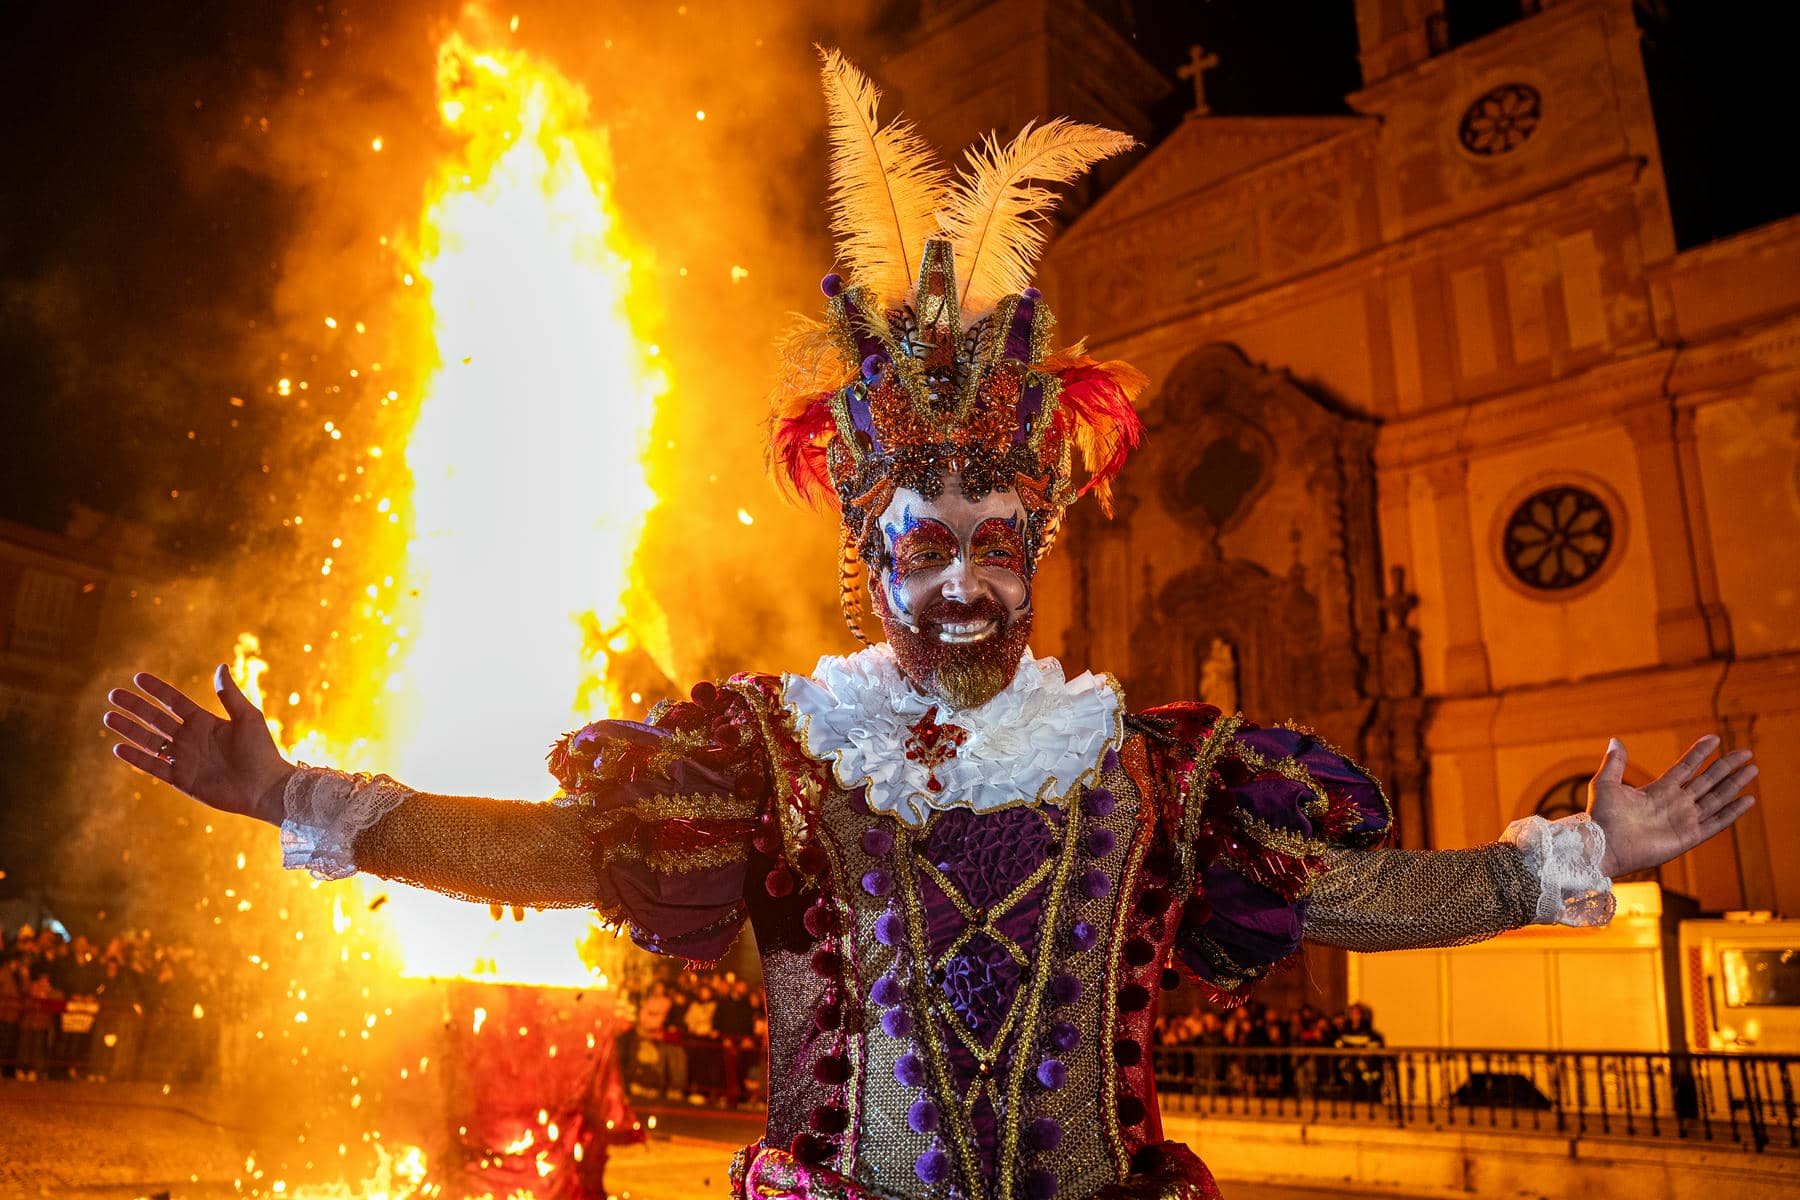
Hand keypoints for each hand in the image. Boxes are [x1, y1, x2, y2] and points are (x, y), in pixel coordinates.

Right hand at [103, 666, 293, 825]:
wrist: (265, 788)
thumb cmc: (262, 751)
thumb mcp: (247, 717)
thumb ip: (230, 694)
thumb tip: (220, 666)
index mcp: (204, 722)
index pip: (174, 702)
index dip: (156, 690)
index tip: (137, 678)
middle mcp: (190, 739)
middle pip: (156, 719)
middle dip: (135, 707)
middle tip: (113, 695)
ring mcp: (184, 759)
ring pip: (150, 741)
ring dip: (129, 730)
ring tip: (108, 717)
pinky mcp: (182, 779)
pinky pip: (154, 767)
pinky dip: (137, 758)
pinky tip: (118, 747)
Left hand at [1588, 734, 1757, 877]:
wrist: (1602, 845)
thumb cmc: (1602, 817)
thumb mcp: (1606, 784)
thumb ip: (1615, 763)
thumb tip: (1616, 740)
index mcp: (1658, 790)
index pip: (1686, 767)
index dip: (1700, 753)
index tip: (1714, 738)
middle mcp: (1675, 804)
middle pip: (1707, 781)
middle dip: (1726, 766)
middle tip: (1746, 752)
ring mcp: (1684, 820)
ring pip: (1716, 798)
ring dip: (1734, 784)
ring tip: (1753, 769)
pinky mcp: (1689, 837)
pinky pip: (1716, 822)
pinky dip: (1732, 812)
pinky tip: (1748, 800)